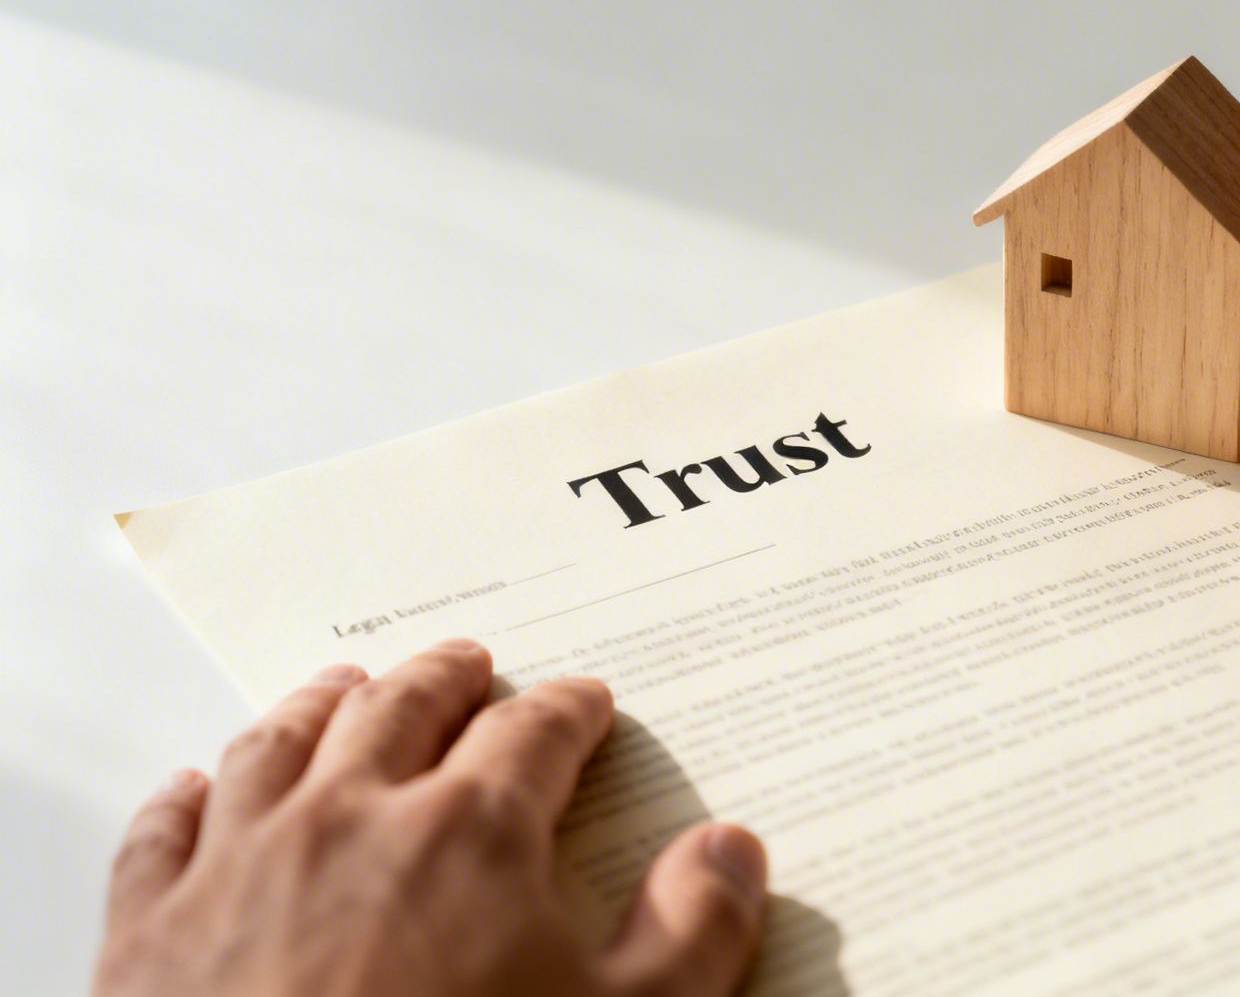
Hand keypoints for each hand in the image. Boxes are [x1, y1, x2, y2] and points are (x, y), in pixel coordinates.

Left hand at [95, 641, 766, 996]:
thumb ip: (693, 933)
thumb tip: (731, 850)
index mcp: (472, 831)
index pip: (535, 734)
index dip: (568, 711)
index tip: (584, 702)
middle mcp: (352, 816)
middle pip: (403, 709)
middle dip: (446, 680)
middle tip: (470, 664)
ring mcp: (241, 864)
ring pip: (280, 745)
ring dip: (320, 706)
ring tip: (345, 686)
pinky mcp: (150, 929)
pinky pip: (162, 833)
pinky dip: (182, 799)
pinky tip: (193, 787)